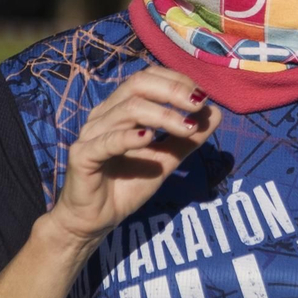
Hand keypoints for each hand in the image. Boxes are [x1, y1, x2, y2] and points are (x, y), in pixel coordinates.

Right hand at [51, 67, 220, 243]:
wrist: (96, 220)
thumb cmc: (126, 185)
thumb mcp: (165, 161)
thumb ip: (187, 139)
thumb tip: (215, 114)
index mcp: (120, 109)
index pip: (147, 78)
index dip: (176, 80)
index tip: (202, 97)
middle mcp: (104, 115)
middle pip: (137, 85)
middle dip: (172, 90)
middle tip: (198, 105)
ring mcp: (91, 134)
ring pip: (127, 110)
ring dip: (163, 116)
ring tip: (187, 128)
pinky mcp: (82, 156)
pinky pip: (106, 142)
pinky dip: (129, 137)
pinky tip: (149, 138)